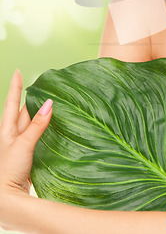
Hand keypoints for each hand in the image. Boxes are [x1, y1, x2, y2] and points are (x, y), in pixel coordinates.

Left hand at [0, 69, 52, 199]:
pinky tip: (54, 127)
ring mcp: (20, 146)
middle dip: (32, 99)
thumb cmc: (8, 171)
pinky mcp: (28, 156)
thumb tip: (49, 104)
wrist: (6, 198)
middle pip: (23, 112)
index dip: (15, 87)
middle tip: (42, 86)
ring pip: (31, 124)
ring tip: (51, 102)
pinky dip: (46, 129)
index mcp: (6, 130)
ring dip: (40, 114)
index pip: (11, 103)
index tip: (17, 71)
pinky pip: (38, 137)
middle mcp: (12, 136)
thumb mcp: (23, 144)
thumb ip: (37, 125)